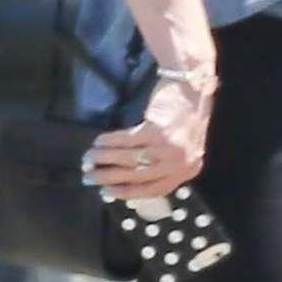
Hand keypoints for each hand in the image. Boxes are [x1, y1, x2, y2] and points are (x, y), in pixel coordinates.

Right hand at [83, 72, 215, 199]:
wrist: (193, 88)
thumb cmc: (186, 119)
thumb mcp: (181, 149)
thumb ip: (162, 167)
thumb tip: (125, 181)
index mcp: (187, 171)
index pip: (154, 190)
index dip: (127, 193)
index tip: (105, 193)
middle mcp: (179, 163)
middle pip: (138, 176)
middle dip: (109, 178)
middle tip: (89, 177)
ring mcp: (168, 147)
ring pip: (129, 158)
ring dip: (104, 159)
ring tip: (89, 158)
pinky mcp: (156, 130)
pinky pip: (127, 140)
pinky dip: (110, 142)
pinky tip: (99, 142)